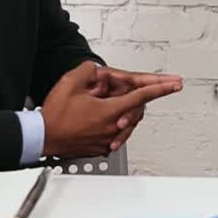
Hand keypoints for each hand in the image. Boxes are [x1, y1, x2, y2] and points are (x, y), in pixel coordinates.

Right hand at [41, 62, 180, 157]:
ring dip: (118, 111)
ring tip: (95, 106)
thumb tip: (99, 71)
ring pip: (125, 122)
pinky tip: (95, 119)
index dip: (161, 88)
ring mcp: (108, 140)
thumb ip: (89, 70)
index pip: (142, 96)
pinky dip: (111, 124)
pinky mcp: (102, 147)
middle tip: (106, 93)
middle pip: (133, 109)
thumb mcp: (71, 83)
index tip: (175, 85)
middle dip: (127, 97)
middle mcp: (113, 127)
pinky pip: (114, 134)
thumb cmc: (54, 115)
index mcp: (110, 111)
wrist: (41, 137)